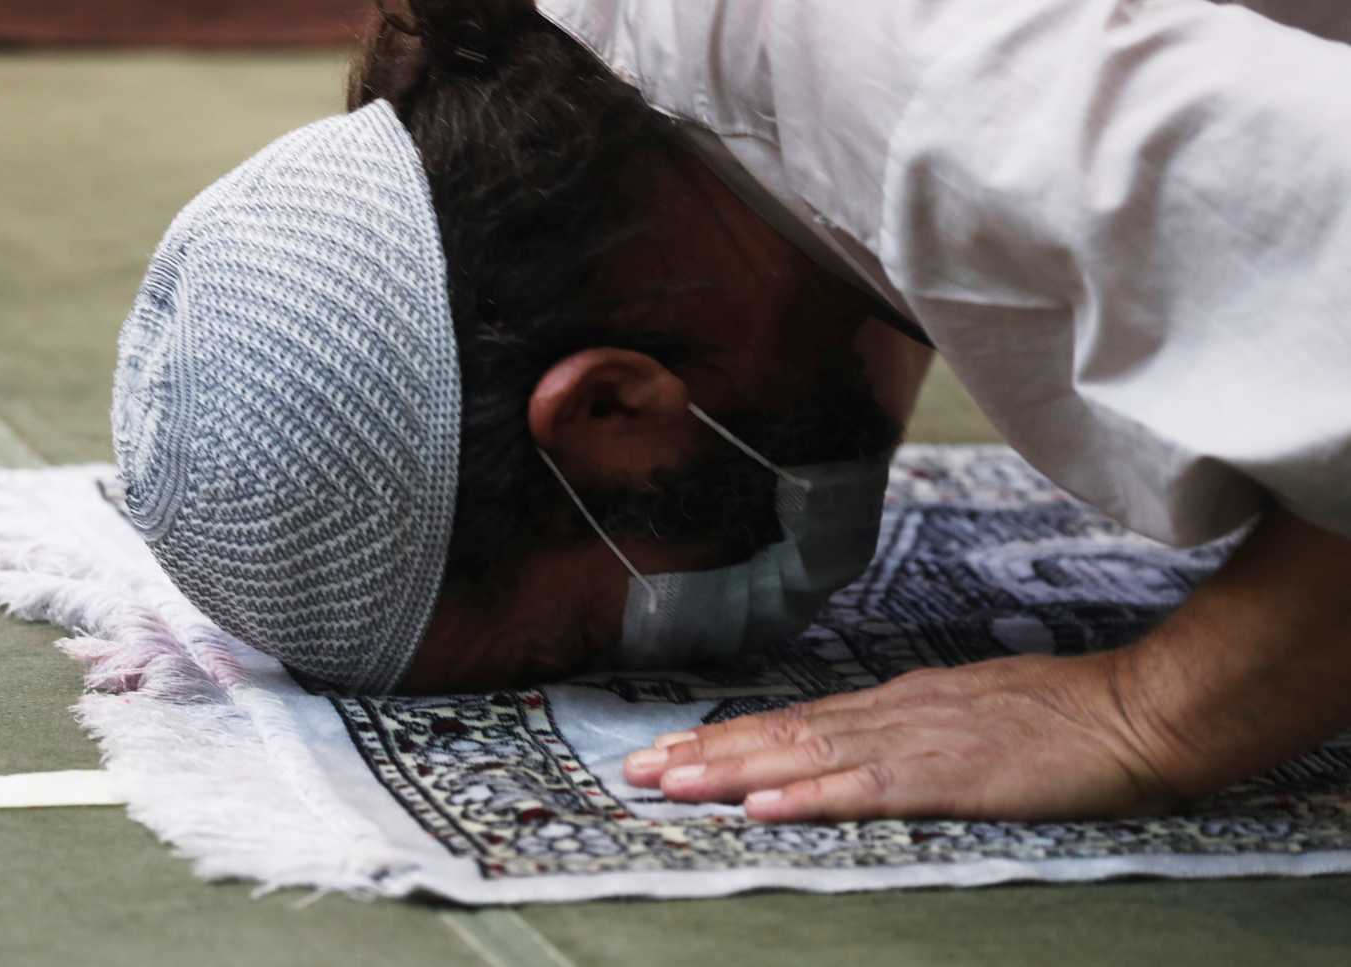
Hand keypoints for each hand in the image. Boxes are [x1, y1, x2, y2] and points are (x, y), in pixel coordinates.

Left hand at [622, 652, 1181, 821]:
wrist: (1135, 709)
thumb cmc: (1064, 714)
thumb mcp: (974, 710)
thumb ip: (915, 726)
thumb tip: (861, 740)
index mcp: (898, 702)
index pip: (793, 720)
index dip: (728, 736)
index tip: (671, 747)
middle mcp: (892, 713)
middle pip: (781, 733)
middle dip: (704, 752)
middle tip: (636, 769)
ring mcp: (917, 741)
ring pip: (805, 756)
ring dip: (733, 772)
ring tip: (672, 784)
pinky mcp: (950, 777)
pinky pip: (867, 789)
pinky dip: (809, 797)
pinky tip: (764, 805)